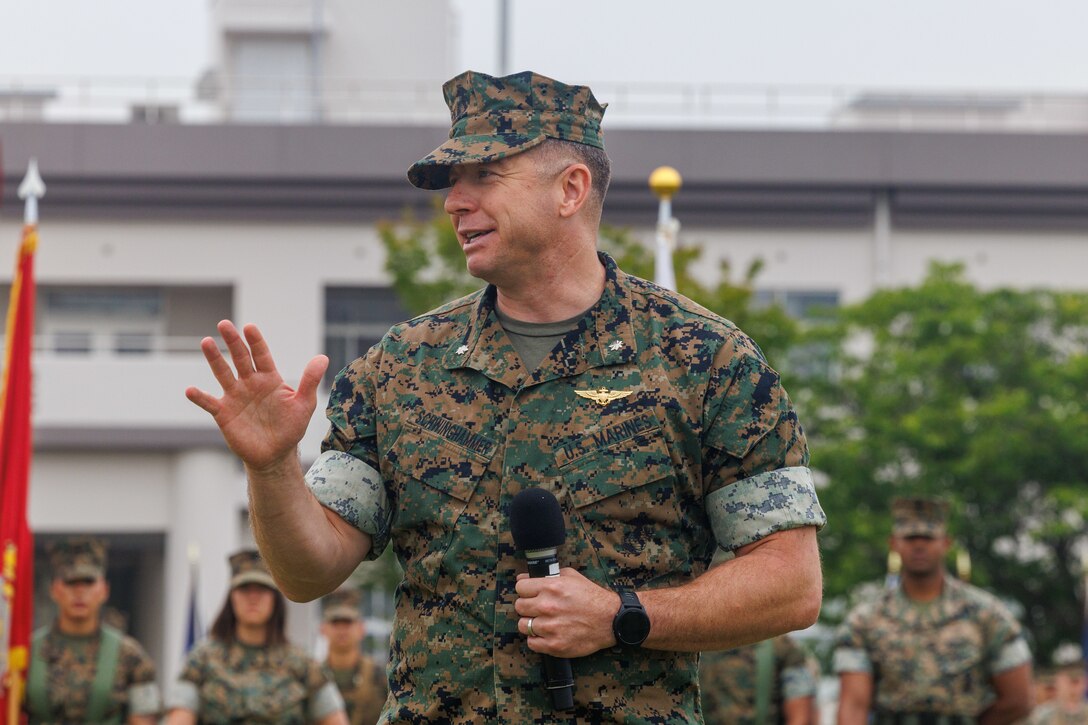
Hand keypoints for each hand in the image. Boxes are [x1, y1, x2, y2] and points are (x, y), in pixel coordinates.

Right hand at [185, 320, 327, 472]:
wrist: (275, 454)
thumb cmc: (291, 427)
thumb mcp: (304, 404)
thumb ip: (310, 381)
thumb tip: (323, 357)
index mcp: (269, 378)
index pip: (261, 355)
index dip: (256, 341)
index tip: (249, 328)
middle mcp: (250, 383)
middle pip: (239, 358)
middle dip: (233, 341)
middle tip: (224, 324)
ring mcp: (235, 397)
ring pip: (222, 373)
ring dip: (214, 359)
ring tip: (206, 342)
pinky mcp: (224, 413)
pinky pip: (209, 403)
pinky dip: (199, 397)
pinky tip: (190, 390)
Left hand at [514, 568, 619, 657]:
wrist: (610, 620)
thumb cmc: (592, 597)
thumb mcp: (571, 577)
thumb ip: (547, 575)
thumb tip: (523, 577)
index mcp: (551, 587)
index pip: (520, 587)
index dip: (525, 590)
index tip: (530, 593)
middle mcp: (548, 606)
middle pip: (519, 606)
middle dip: (527, 606)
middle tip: (537, 608)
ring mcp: (550, 627)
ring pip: (523, 625)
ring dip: (531, 623)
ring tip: (542, 622)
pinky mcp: (554, 645)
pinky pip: (531, 643)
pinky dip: (537, 639)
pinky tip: (546, 634)